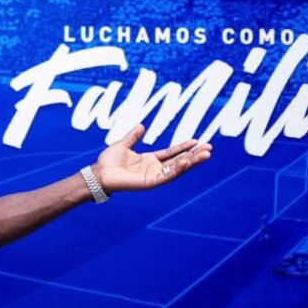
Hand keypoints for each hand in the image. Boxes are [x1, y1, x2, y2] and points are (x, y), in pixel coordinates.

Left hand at [94, 123, 211, 192]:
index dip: (184, 147)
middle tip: (209, 148)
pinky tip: (187, 162)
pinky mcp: (150, 182)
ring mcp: (154, 176)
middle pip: (179, 161)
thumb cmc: (108, 162)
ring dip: (191, 162)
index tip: (197, 140)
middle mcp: (154, 168)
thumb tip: (141, 125)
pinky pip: (167, 176)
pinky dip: (178, 169)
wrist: (99, 173)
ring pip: (177, 169)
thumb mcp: (123, 145)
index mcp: (149, 160)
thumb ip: (133, 136)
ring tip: (205, 154)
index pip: (172, 153)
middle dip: (194, 155)